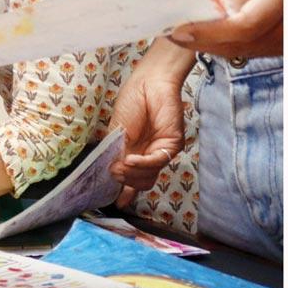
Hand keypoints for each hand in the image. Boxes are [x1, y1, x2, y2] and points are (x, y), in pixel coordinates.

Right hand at [108, 61, 185, 207]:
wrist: (148, 84)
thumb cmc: (132, 102)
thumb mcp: (118, 132)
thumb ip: (118, 154)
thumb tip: (114, 173)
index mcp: (135, 152)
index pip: (133, 178)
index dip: (125, 192)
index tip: (117, 203)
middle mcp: (149, 155)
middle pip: (140, 183)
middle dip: (126, 181)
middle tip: (116, 172)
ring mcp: (161, 151)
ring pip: (149, 177)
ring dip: (133, 173)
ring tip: (122, 163)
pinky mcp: (172, 145)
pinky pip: (158, 162)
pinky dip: (143, 164)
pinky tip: (132, 158)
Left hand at [170, 0, 282, 57]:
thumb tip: (213, 16)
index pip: (245, 25)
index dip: (208, 32)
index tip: (177, 30)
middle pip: (241, 44)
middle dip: (201, 40)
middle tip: (166, 30)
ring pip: (243, 51)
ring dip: (209, 45)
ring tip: (180, 30)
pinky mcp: (284, 42)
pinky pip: (250, 49)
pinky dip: (224, 43)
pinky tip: (203, 32)